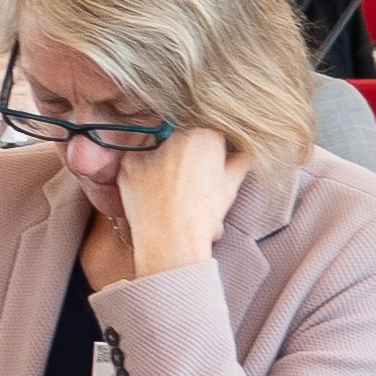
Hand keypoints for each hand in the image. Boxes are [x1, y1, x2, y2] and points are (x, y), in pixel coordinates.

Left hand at [105, 127, 244, 284]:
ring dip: (168, 163)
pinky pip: (139, 162)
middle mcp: (177, 138)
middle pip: (186, 138)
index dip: (212, 151)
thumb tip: (245, 154)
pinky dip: (145, 174)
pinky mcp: (129, 165)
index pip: (211, 132)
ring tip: (176, 192)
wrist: (172, 242)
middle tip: (193, 181)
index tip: (210, 166)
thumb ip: (239, 163)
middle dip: (190, 156)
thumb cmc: (203, 217)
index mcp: (205, 137)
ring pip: (162, 149)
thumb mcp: (230, 188)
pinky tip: (156, 192)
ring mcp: (151, 150)